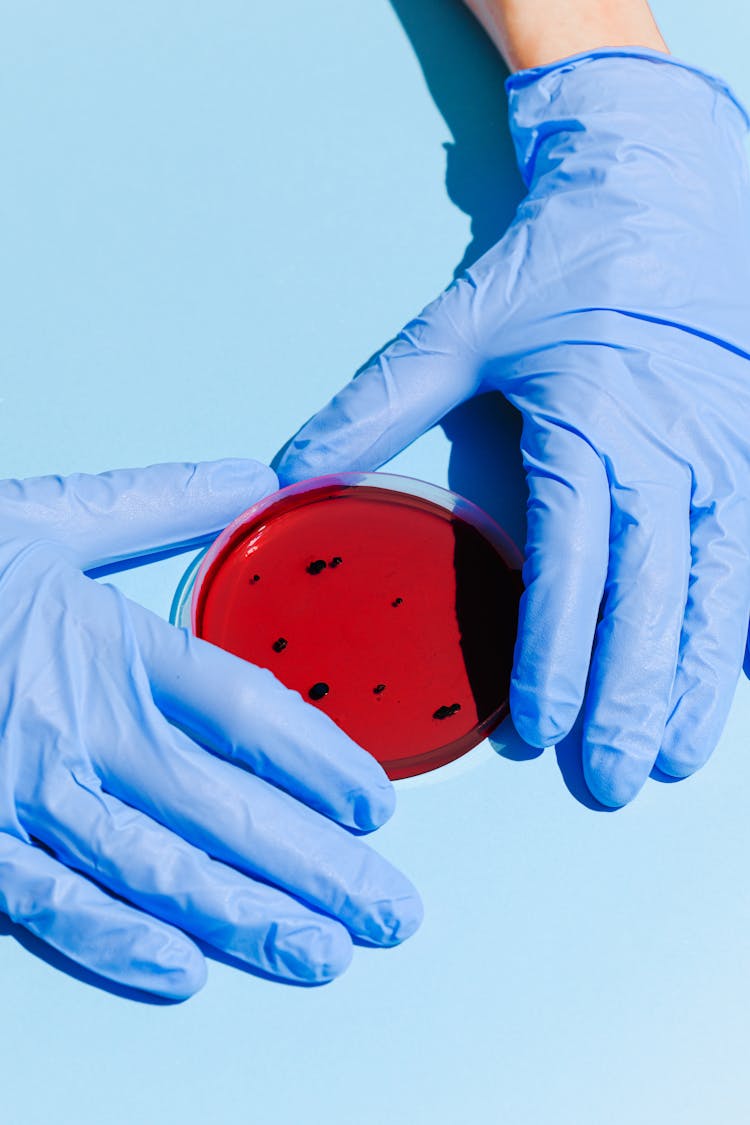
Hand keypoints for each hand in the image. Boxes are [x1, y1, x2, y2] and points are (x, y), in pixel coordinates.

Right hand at [0, 460, 420, 997]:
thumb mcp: (48, 518)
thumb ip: (157, 502)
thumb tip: (254, 475)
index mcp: (111, 642)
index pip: (246, 709)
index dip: (321, 760)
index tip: (377, 805)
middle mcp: (82, 722)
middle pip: (224, 805)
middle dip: (316, 867)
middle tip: (390, 914)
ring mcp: (24, 787)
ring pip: (155, 866)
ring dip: (245, 916)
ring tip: (321, 952)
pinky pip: (49, 899)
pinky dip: (115, 939)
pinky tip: (184, 971)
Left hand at [278, 51, 749, 806]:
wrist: (666, 200)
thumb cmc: (564, 266)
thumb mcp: (460, 322)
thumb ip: (378, 401)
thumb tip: (294, 468)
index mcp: (592, 425)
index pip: (574, 565)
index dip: (556, 655)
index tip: (537, 730)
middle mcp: (671, 453)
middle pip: (653, 599)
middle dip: (630, 699)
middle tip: (607, 781)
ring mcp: (727, 459)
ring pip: (718, 594)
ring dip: (697, 684)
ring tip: (672, 759)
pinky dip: (746, 628)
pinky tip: (739, 685)